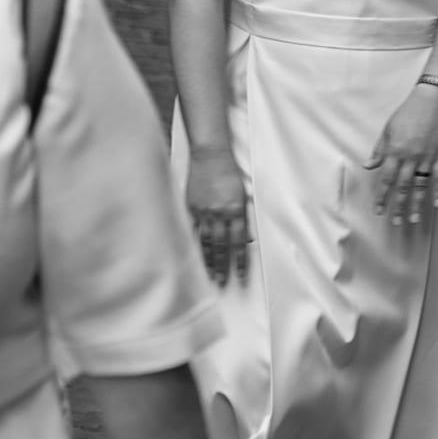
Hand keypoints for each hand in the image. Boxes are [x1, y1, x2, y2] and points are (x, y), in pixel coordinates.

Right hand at [186, 150, 250, 284]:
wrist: (211, 155)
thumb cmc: (229, 172)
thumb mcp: (244, 193)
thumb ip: (244, 216)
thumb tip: (246, 238)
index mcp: (236, 210)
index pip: (239, 243)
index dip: (240, 261)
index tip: (241, 276)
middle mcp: (220, 213)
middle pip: (220, 247)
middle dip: (222, 267)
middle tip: (222, 283)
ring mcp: (203, 211)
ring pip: (205, 242)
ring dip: (208, 261)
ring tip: (208, 276)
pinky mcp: (191, 207)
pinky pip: (191, 230)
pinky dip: (192, 244)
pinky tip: (193, 256)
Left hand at [368, 85, 437, 227]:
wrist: (430, 100)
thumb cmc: (406, 113)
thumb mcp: (387, 129)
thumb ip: (379, 150)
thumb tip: (369, 166)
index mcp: (395, 151)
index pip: (386, 180)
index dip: (382, 197)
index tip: (379, 210)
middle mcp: (410, 157)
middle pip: (403, 187)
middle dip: (398, 206)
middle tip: (396, 222)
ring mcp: (427, 158)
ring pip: (420, 186)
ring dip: (417, 204)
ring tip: (414, 219)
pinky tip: (436, 204)